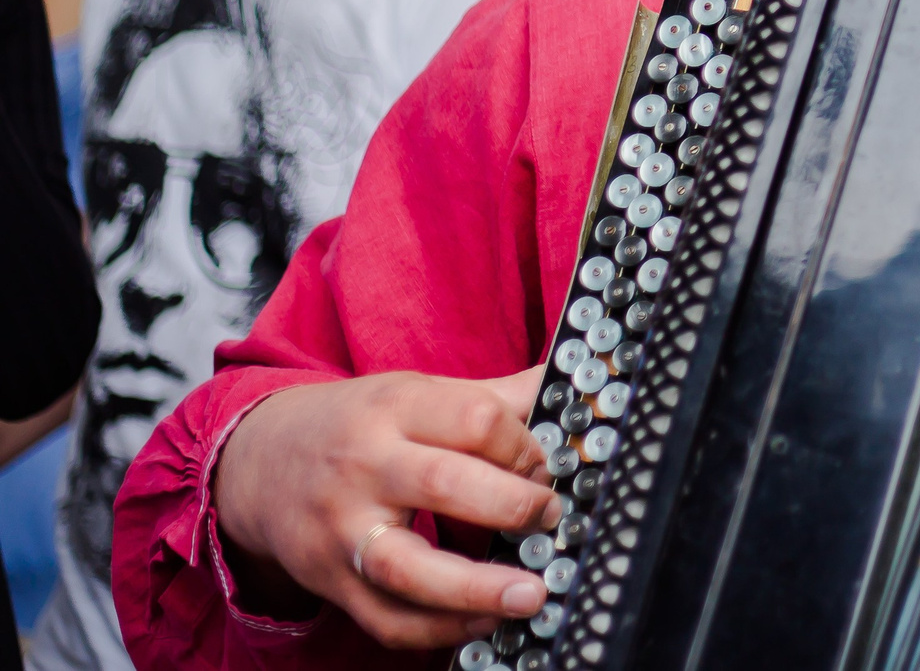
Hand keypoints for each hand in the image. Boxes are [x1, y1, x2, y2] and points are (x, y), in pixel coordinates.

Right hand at [213, 367, 560, 649]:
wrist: (258, 462)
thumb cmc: (356, 425)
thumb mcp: (414, 392)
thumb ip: (492, 396)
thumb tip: (566, 383)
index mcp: (394, 409)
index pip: (474, 419)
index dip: (524, 444)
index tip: (548, 464)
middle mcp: (365, 467)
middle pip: (445, 485)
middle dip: (513, 505)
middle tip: (551, 517)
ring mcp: (343, 530)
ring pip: (408, 566)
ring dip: (476, 587)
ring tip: (531, 593)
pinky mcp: (331, 581)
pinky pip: (387, 618)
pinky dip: (439, 628)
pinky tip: (483, 621)